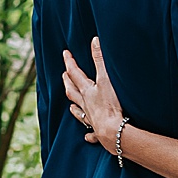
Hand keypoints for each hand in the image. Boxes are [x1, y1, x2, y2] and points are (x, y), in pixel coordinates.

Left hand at [62, 37, 123, 151]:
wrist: (113, 132)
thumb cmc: (110, 106)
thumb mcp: (106, 79)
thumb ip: (100, 60)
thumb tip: (95, 40)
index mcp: (87, 91)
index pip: (75, 73)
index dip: (69, 62)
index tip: (65, 53)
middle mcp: (85, 104)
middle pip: (72, 92)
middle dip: (67, 82)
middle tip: (64, 75)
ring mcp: (90, 119)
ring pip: (78, 112)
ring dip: (74, 107)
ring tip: (71, 105)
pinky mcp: (97, 133)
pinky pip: (90, 133)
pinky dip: (88, 134)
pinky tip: (87, 136)